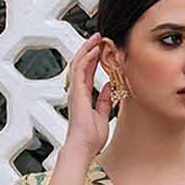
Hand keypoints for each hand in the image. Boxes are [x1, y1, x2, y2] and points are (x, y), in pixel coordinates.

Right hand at [63, 32, 112, 157]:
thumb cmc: (91, 138)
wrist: (84, 147)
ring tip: (96, 38)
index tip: (100, 48)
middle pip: (81, 63)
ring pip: (78, 63)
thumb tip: (109, 86)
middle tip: (98, 37)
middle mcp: (77, 92)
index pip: (86, 72)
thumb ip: (105, 99)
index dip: (93, 58)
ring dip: (87, 49)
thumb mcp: (103, 114)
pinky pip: (79, 70)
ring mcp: (75, 91)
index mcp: (83, 96)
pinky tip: (94, 50)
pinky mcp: (76, 92)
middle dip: (89, 49)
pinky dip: (87, 58)